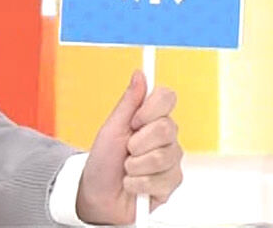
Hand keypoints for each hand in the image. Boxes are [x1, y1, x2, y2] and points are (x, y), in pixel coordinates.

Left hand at [76, 70, 182, 224]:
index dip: (152, 108)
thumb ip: (128, 103)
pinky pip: (161, 179)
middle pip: (167, 128)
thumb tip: (139, 74)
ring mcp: (171, 160)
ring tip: (127, 170)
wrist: (99, 197)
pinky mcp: (172, 182)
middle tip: (126, 150)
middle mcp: (165, 137)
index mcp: (150, 118)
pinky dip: (139, 183)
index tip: (135, 120)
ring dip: (135, 166)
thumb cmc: (103, 162)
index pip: (167, 97)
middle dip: (138, 143)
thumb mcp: (111, 129)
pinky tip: (133, 185)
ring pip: (163, 156)